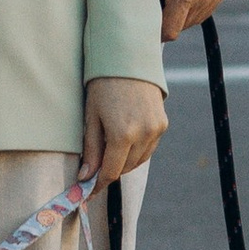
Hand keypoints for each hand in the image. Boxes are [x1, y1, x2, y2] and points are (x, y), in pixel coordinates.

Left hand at [77, 73, 167, 191]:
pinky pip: (149, 148)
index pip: (110, 172)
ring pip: (138, 160)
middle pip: (125, 168)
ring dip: (123, 163)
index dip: (98, 185)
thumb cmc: (102, 84)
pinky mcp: (163, 124)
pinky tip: (124, 143)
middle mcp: (143, 134)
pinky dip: (136, 152)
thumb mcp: (91, 116)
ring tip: (107, 154)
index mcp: (122, 134)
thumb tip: (85, 177)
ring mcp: (156, 129)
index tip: (87, 192)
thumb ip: (91, 149)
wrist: (128, 57)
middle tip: (93, 172)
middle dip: (109, 172)